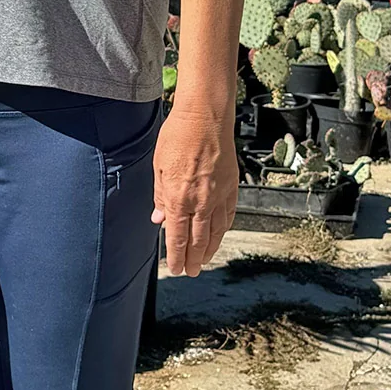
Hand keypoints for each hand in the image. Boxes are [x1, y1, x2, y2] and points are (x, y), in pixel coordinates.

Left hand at [150, 107, 236, 278]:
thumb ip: (160, 196)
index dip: (177, 256)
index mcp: (178, 197)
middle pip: (198, 240)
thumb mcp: (158, 167)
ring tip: (205, 260)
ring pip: (216, 231)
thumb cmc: (177, 136)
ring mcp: (219, 195)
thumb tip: (158, 218)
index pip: (177, 237)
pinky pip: (228, 215)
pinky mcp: (232, 186)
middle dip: (194, 259)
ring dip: (210, 249)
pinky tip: (219, 234)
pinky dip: (223, 229)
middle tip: (191, 272)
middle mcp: (200, 201)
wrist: (205, 117)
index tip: (176, 268)